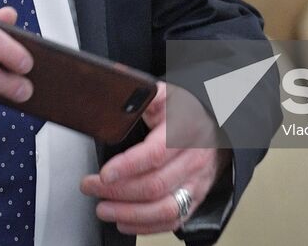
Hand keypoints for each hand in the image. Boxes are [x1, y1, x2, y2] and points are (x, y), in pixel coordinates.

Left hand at [79, 82, 231, 235]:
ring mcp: (196, 182)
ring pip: (165, 209)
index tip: (103, 173)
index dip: (127, 167)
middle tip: (90, 187)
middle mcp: (193, 159)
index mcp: (183, 130)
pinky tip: (124, 221)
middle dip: (117, 191)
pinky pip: (173, 222)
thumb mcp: (166, 95)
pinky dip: (146, 227)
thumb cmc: (185, 111)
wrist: (217, 126)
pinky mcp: (196, 199)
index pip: (155, 154)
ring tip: (103, 209)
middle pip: (154, 185)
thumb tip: (114, 80)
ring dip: (129, 214)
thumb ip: (141, 93)